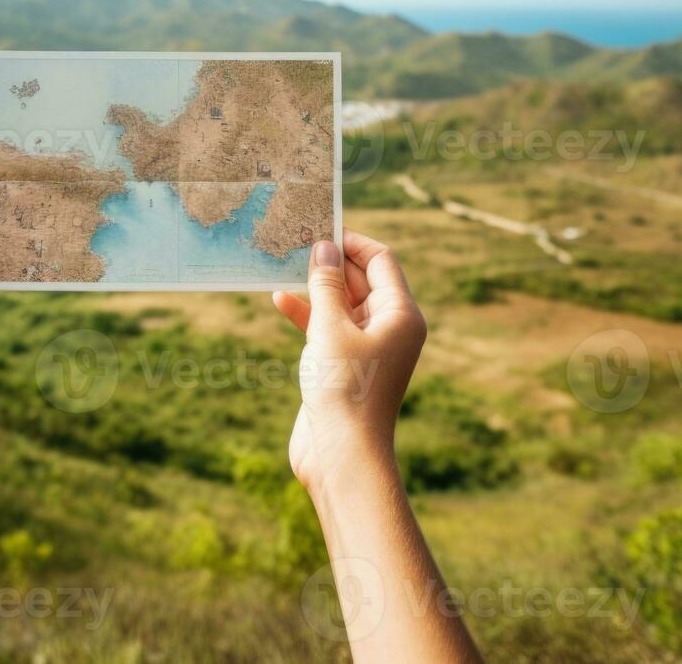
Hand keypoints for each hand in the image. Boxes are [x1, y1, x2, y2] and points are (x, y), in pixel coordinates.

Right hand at [272, 231, 425, 494]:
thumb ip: (326, 284)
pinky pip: (328, 327)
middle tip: (294, 239)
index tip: (318, 227)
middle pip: (361, 279)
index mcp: (401, 314)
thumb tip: (324, 247)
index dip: (351, 241)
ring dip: (315, 286)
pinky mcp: (345, 365)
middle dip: (330, 261)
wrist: (341, 455)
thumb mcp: (330, 328)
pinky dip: (307, 313)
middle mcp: (390, 327)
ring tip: (282, 264)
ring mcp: (367, 347)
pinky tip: (280, 300)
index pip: (380, 259)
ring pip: (341, 302)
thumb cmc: (344, 389)